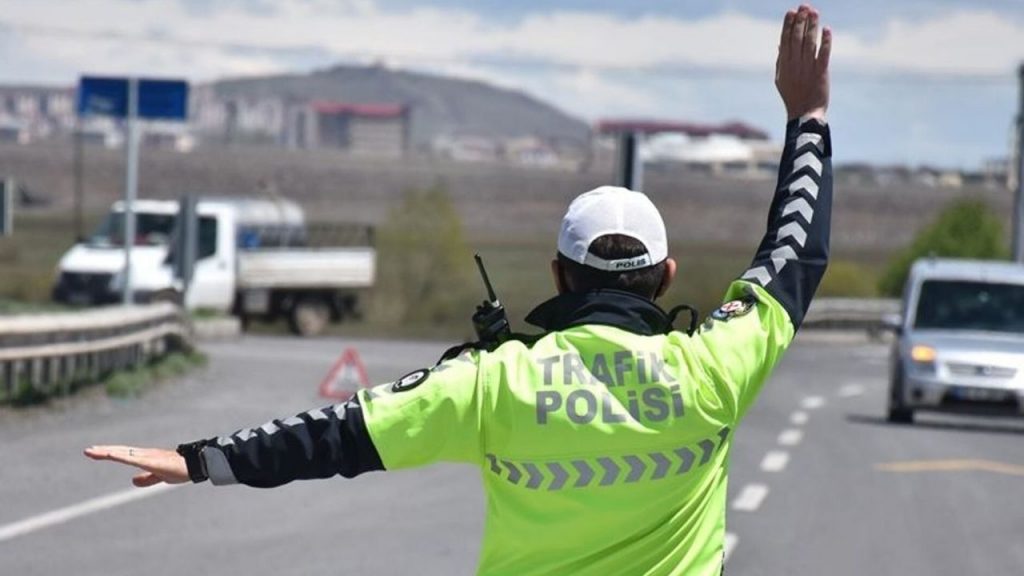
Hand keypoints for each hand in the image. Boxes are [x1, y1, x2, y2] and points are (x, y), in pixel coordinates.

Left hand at [84, 445, 189, 486]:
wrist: (195, 465)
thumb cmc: (180, 468)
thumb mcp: (159, 476)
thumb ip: (147, 479)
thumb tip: (132, 481)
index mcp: (145, 458)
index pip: (123, 454)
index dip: (109, 453)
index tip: (94, 453)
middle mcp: (144, 454)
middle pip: (120, 452)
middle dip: (103, 451)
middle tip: (87, 451)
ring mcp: (147, 456)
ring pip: (123, 453)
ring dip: (108, 452)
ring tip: (93, 451)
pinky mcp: (152, 461)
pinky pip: (133, 458)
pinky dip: (121, 456)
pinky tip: (112, 455)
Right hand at [776, 5, 830, 120]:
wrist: (804, 113)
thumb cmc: (793, 96)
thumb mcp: (781, 79)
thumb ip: (781, 61)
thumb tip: (780, 44)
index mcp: (784, 65)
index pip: (785, 40)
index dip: (788, 25)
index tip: (791, 11)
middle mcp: (795, 64)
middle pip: (797, 38)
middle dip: (800, 21)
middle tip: (804, 6)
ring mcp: (808, 68)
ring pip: (810, 43)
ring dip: (812, 26)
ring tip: (814, 12)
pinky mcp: (821, 72)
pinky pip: (824, 54)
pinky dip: (826, 41)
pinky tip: (826, 29)